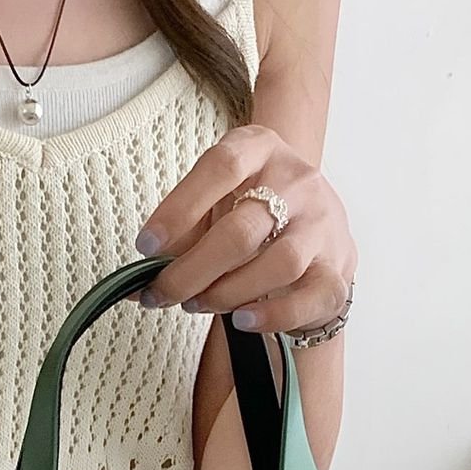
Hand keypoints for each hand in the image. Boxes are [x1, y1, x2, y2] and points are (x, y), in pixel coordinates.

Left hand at [132, 124, 356, 335]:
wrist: (313, 233)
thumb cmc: (251, 216)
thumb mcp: (215, 205)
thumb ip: (178, 237)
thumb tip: (132, 287)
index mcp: (260, 149)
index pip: (221, 167)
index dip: (179, 209)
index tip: (146, 247)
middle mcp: (297, 180)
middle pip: (243, 229)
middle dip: (193, 270)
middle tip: (164, 293)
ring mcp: (323, 224)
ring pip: (279, 263)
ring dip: (228, 292)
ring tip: (199, 303)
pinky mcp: (338, 268)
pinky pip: (310, 298)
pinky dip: (273, 315)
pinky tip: (242, 321)